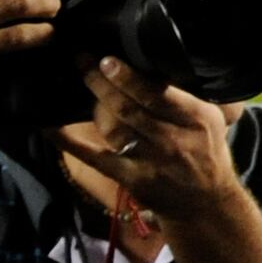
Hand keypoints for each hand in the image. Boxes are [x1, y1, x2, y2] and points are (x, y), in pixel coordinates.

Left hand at [60, 61, 238, 225]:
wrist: (206, 202)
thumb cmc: (207, 153)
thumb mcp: (210, 120)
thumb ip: (184, 97)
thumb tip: (150, 67)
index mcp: (195, 119)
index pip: (157, 94)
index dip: (128, 77)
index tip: (107, 60)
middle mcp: (172, 139)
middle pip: (129, 108)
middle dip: (102, 84)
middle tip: (82, 62)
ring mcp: (149, 160)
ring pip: (113, 128)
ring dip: (93, 106)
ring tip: (80, 85)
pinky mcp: (130, 178)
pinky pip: (94, 157)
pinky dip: (70, 142)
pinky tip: (51, 126)